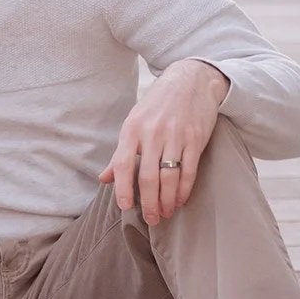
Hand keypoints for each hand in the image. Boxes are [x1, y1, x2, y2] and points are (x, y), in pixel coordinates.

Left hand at [100, 59, 229, 224]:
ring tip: (166, 213)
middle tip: (151, 219)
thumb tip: (104, 179)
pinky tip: (181, 200)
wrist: (190, 80)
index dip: (123, 189)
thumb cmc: (158, 104)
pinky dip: (184, 189)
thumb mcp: (134, 122)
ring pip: (169, 177)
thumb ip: (121, 152)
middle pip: (148, 177)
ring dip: (167, 200)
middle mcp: (152, 133)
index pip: (123, 164)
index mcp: (132, 129)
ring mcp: (175, 136)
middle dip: (149, 202)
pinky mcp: (195, 138)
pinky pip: (189, 170)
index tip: (125, 207)